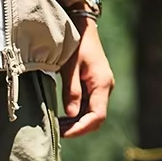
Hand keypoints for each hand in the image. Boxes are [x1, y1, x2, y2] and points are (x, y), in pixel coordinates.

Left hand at [59, 19, 114, 137]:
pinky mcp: (94, 86)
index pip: (97, 116)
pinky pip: (88, 106)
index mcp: (102, 84)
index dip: (81, 128)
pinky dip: (76, 114)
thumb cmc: (75, 44)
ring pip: (91, 113)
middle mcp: (105, 87)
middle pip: (95, 118)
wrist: (82, 27)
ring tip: (56, 126)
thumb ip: (72, 90)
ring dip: (75, 122)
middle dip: (77, 128)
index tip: (63, 133)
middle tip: (56, 132)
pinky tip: (62, 116)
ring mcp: (101, 87)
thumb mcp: (70, 67)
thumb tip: (72, 113)